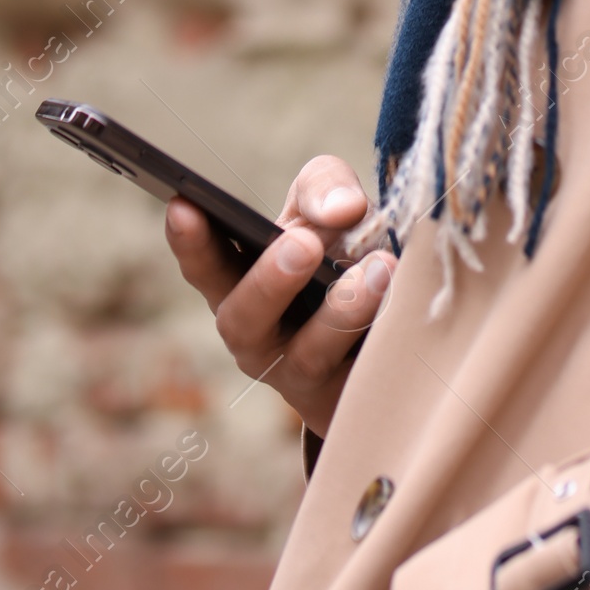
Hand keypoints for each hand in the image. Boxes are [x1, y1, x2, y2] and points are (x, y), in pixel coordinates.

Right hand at [165, 155, 395, 438]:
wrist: (385, 323)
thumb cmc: (338, 251)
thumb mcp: (324, 207)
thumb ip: (324, 188)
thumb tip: (343, 209)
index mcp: (237, 283)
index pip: (205, 265)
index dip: (191, 241)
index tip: (183, 205)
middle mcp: (255, 337)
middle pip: (244, 318)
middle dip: (270, 281)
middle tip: (303, 243)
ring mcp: (298, 376)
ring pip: (309, 354)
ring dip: (343, 310)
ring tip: (380, 268)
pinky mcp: (346, 402)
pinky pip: (361, 379)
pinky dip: (384, 337)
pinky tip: (406, 303)